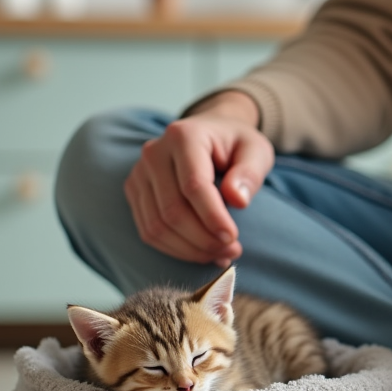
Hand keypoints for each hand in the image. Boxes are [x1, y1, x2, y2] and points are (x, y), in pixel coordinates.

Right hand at [124, 91, 274, 265]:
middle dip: (204, 239)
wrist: (211, 136)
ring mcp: (139, 173)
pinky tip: (202, 253)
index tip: (232, 238)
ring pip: (157, 226)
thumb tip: (238, 200)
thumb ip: (249, 173)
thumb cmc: (236, 146)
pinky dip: (176, 249)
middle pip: (172, 210)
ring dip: (190, 249)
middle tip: (233, 250)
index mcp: (184, 136)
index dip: (212, 217)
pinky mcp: (135, 192)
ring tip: (221, 254)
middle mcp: (154, 153)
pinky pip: (149, 231)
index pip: (193, 185)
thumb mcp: (256, 151)